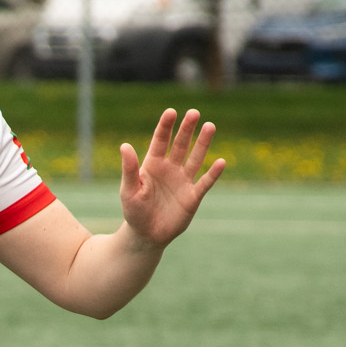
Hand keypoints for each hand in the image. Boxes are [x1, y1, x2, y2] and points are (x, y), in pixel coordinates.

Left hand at [119, 108, 225, 248]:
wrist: (146, 235)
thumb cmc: (134, 211)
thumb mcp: (129, 190)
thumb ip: (129, 168)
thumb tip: (124, 145)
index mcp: (153, 164)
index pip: (160, 140)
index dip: (166, 126)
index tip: (171, 112)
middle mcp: (170, 169)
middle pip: (180, 144)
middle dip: (187, 129)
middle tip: (194, 113)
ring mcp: (183, 181)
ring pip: (195, 158)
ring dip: (203, 143)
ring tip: (210, 126)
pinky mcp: (192, 196)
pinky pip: (205, 183)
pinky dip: (213, 174)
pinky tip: (221, 162)